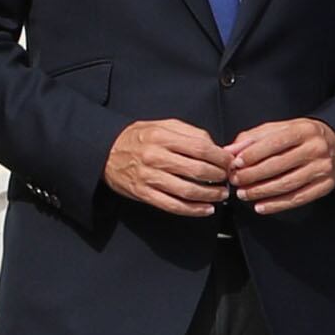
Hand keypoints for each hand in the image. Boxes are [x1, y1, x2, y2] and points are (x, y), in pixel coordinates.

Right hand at [103, 118, 235, 215]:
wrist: (105, 151)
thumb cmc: (138, 138)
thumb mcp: (162, 125)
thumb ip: (190, 133)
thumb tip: (216, 147)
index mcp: (162, 136)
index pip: (200, 147)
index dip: (220, 157)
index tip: (229, 162)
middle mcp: (155, 156)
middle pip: (196, 170)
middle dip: (219, 176)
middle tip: (228, 178)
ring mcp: (149, 177)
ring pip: (187, 190)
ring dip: (210, 195)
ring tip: (221, 194)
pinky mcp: (144, 194)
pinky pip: (173, 205)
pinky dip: (193, 209)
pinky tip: (206, 209)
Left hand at [222, 118, 334, 214]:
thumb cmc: (303, 136)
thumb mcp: (280, 128)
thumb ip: (254, 138)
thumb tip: (230, 150)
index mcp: (302, 130)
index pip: (275, 143)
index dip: (253, 154)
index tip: (236, 163)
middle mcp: (314, 149)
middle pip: (279, 165)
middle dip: (253, 175)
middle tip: (236, 181)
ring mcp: (321, 168)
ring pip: (287, 184)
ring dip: (261, 191)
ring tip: (244, 194)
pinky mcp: (325, 186)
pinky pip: (298, 198)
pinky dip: (277, 205)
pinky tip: (261, 206)